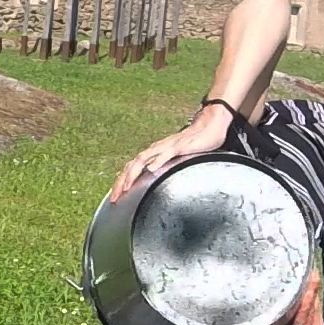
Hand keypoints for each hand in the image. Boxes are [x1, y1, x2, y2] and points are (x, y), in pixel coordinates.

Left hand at [109, 104, 233, 201]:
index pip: (133, 168)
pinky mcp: (179, 146)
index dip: (122, 182)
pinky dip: (157, 160)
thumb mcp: (177, 161)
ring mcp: (166, 147)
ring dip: (133, 174)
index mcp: (155, 154)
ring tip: (125, 187)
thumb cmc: (194, 145)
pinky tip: (151, 169)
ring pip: (144, 159)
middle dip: (121, 182)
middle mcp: (156, 149)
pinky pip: (166, 153)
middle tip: (114, 198)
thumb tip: (159, 183)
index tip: (115, 198)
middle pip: (132, 165)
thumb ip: (167, 169)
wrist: (209, 127)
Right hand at [281, 268, 323, 324]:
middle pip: (312, 309)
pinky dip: (315, 299)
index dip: (306, 300)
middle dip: (311, 289)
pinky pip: (318, 312)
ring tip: (310, 272)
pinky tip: (312, 287)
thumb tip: (267, 316)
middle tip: (308, 267)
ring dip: (314, 291)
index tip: (308, 282)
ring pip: (316, 309)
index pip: (302, 319)